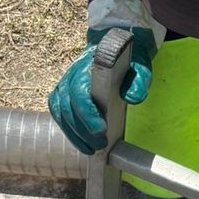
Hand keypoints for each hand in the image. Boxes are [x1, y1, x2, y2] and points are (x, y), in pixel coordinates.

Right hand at [48, 0, 158, 154]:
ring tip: (91, 149)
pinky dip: (68, 130)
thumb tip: (133, 98)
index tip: (101, 130)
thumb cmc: (127, 61)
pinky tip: (81, 142)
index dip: (87, 113)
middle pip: (67, 106)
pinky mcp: (62, 94)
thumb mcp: (140, 67)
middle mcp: (71, 75)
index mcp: (89, 67)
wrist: (113, 49)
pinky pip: (58, 114)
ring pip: (60, 112)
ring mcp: (64, 84)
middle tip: (100, 145)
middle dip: (82, 130)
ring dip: (74, 134)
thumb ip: (138, 81)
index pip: (80, 92)